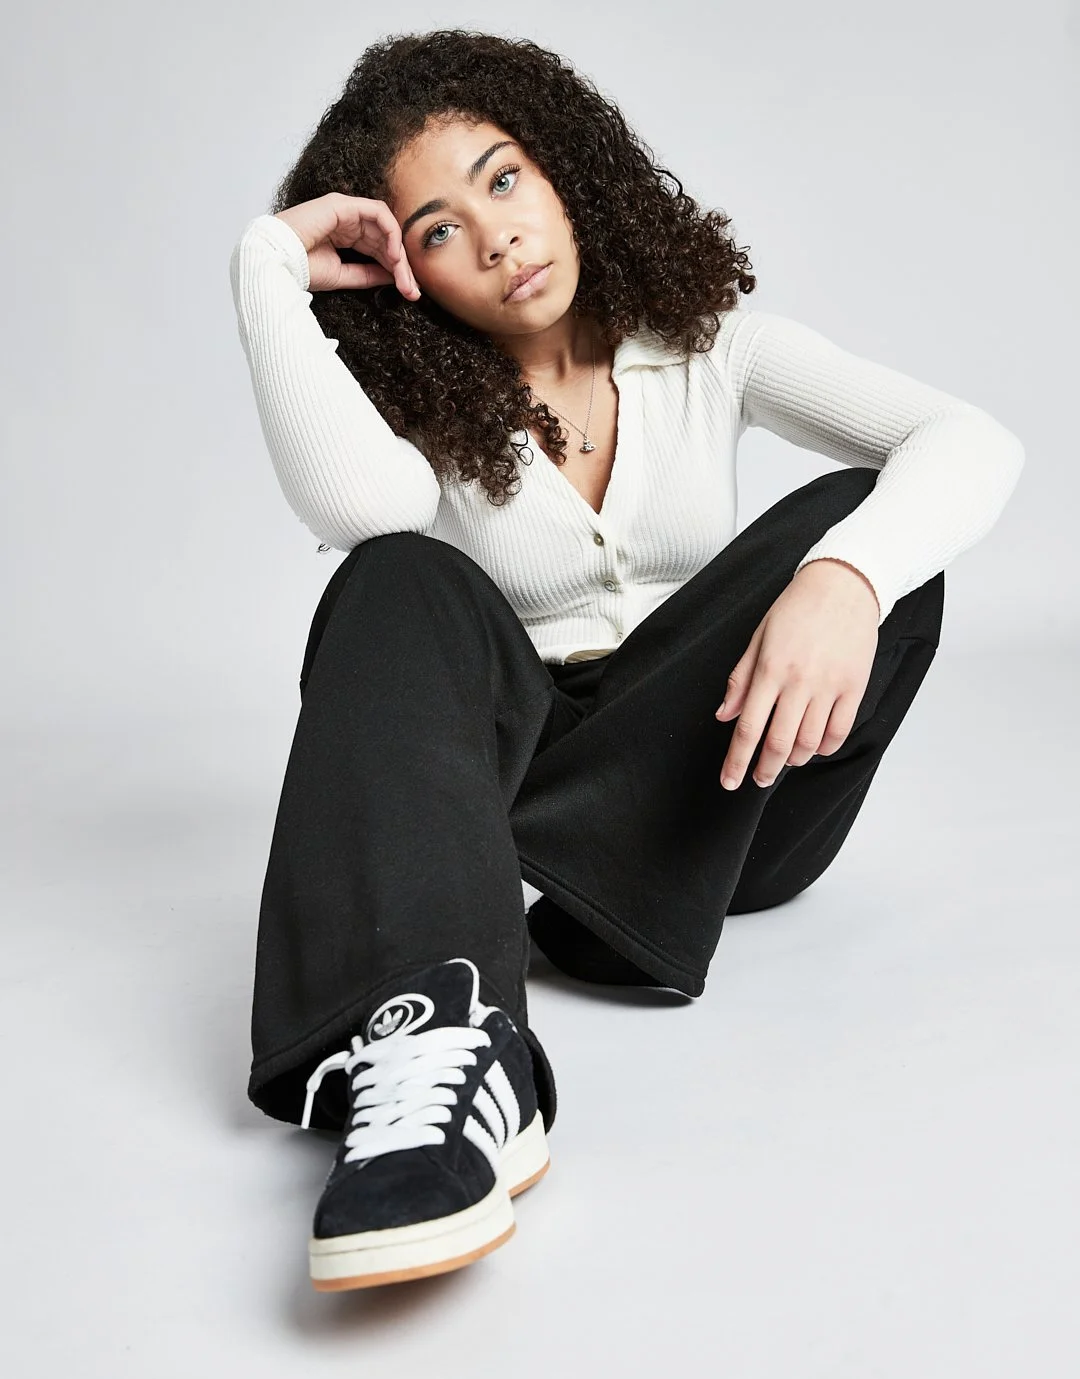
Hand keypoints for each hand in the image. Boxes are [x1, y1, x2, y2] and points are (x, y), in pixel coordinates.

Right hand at [274, 192, 420, 298]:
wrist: (276, 262)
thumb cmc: (300, 268)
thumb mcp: (343, 276)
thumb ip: (368, 274)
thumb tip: (394, 277)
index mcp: (344, 237)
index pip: (378, 250)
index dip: (396, 271)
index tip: (409, 293)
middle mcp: (347, 222)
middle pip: (385, 241)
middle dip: (402, 266)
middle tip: (412, 290)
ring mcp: (345, 211)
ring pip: (385, 228)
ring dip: (399, 253)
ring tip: (404, 276)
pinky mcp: (343, 205)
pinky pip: (378, 213)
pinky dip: (390, 232)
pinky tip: (394, 255)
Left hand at [714, 559, 879, 789]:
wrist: (843, 585)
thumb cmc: (796, 608)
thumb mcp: (759, 638)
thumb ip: (741, 679)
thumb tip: (725, 715)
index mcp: (770, 670)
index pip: (749, 728)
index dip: (737, 760)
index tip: (730, 781)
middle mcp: (799, 682)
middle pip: (778, 743)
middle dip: (765, 770)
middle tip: (759, 780)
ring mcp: (829, 686)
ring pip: (809, 742)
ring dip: (794, 759)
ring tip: (786, 759)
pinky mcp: (854, 686)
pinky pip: (839, 731)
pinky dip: (824, 747)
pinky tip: (814, 746)